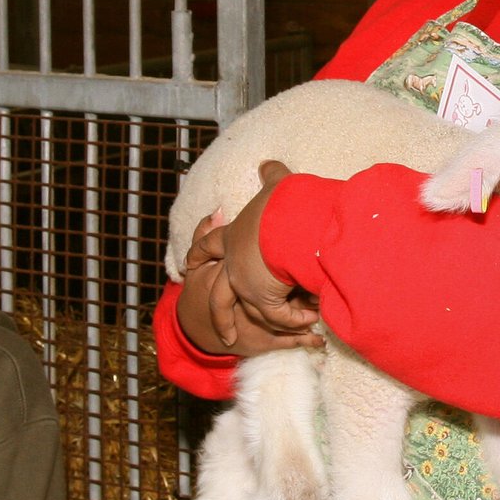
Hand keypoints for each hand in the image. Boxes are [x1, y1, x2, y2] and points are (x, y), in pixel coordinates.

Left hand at [176, 164, 324, 355]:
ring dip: (271, 321)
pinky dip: (295, 320)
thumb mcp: (276, 186)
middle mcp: (233, 264)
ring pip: (249, 312)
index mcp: (233, 236)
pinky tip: (310, 319)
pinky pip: (278, 317)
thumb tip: (268, 164)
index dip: (198, 253)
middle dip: (220, 315)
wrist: (289, 222)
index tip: (189, 264)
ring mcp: (244, 284)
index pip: (208, 245)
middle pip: (218, 296)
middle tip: (224, 334)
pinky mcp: (261, 298)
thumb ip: (272, 176)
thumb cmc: (282, 203)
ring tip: (295, 326)